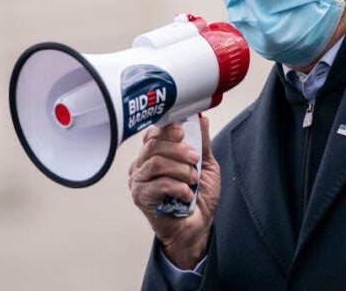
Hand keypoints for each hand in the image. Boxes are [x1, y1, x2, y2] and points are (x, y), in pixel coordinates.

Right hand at [128, 115, 220, 269]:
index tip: (183, 133)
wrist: (197, 226)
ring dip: (180, 169)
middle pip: (153, 145)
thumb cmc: (198, 196)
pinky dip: (178, 187)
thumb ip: (202, 143)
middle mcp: (143, 164)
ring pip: (155, 163)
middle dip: (178, 149)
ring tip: (193, 179)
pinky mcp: (140, 197)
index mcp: (156, 152)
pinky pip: (158, 184)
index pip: (153, 133)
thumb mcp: (206, 165)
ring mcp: (138, 180)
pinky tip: (187, 194)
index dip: (167, 130)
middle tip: (194, 159)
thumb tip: (201, 118)